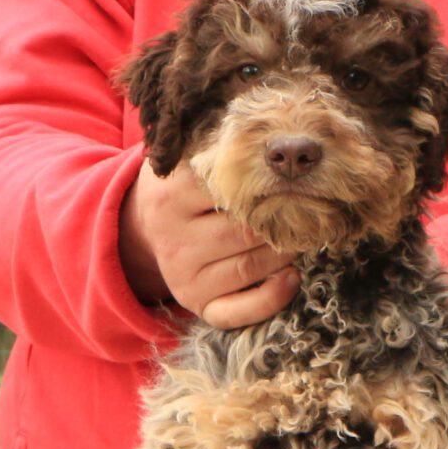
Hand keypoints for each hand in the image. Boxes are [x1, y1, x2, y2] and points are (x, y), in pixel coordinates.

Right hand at [118, 160, 299, 328]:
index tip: (287, 179)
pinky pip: (238, 312)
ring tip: (298, 237)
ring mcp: (183, 277)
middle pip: (245, 231)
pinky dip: (272, 298)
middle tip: (304, 210)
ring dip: (285, 253)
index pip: (229, 189)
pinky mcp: (197, 305)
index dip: (265, 185)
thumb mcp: (188, 157)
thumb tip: (274, 136)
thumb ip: (218, 146)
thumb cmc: (183, 186)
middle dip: (281, 221)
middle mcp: (173, 239)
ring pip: (250, 267)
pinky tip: (292, 277)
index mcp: (170, 195)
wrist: (143, 227)